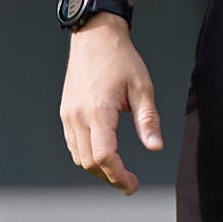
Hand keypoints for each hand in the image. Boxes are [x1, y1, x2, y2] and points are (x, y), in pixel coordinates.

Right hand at [59, 19, 161, 190]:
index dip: (119, 176)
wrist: (95, 37)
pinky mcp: (66, 113)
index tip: (133, 185)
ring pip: (78, 157)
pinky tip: (104, 154)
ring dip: (98, 169)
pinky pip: (73, 145)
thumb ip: (148, 120)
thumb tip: (155, 147)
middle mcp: (78, 116)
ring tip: (118, 171)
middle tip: (129, 183)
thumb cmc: (120, 59)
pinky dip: (87, 156)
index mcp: (98, 111)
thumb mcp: (142, 87)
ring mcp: (68, 115)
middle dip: (110, 177)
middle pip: (89, 162)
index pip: (104, 156)